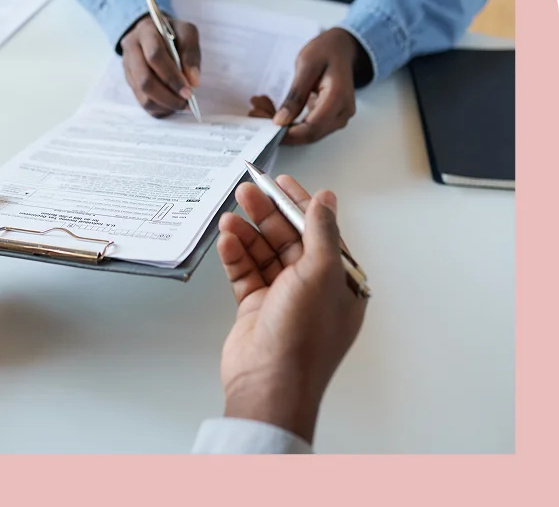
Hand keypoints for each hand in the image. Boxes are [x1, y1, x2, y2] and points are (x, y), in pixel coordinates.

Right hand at [120, 14, 200, 117]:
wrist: (152, 32)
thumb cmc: (172, 33)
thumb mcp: (186, 32)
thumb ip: (191, 54)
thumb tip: (193, 82)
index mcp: (145, 32)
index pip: (155, 57)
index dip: (172, 77)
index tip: (189, 91)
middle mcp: (131, 50)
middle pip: (145, 80)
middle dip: (168, 96)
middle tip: (186, 102)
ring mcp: (128, 67)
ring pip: (142, 95)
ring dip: (164, 104)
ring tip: (182, 105)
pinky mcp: (130, 81)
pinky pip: (143, 102)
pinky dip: (160, 108)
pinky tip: (172, 105)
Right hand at [216, 176, 365, 442]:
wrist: (269, 384)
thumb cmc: (303, 338)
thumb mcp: (321, 274)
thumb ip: (321, 232)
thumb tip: (326, 199)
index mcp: (339, 282)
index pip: (320, 232)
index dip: (300, 205)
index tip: (281, 182)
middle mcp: (312, 288)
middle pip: (288, 239)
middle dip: (268, 214)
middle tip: (247, 191)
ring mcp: (283, 298)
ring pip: (264, 254)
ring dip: (247, 234)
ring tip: (230, 217)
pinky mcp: (256, 308)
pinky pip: (245, 273)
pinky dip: (236, 255)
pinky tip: (226, 240)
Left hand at [269, 28, 370, 144]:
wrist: (340, 48)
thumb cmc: (325, 51)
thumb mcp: (306, 66)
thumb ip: (295, 96)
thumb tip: (281, 121)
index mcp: (338, 98)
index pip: (311, 128)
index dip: (287, 133)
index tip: (265, 128)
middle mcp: (342, 112)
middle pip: (309, 134)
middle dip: (281, 130)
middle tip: (257, 113)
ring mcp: (338, 117)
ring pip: (306, 133)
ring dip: (282, 126)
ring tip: (261, 109)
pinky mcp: (330, 117)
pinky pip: (308, 127)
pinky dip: (288, 121)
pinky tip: (272, 110)